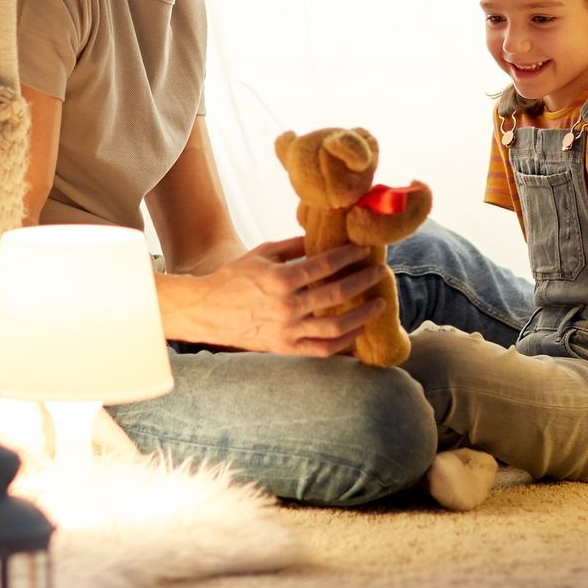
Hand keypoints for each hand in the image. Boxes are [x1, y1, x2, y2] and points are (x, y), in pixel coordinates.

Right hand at [160, 237, 386, 356]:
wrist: (207, 311)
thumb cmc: (234, 278)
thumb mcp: (262, 254)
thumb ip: (294, 246)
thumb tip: (323, 237)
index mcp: (281, 280)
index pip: (326, 266)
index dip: (349, 256)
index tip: (364, 250)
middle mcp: (287, 307)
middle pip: (337, 294)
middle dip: (363, 281)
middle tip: (380, 272)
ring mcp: (287, 331)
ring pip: (336, 327)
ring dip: (362, 314)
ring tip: (378, 304)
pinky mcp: (285, 348)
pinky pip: (322, 350)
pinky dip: (344, 343)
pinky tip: (357, 331)